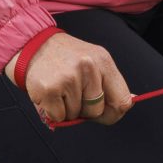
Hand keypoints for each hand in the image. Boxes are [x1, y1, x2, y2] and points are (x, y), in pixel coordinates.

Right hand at [5, 31, 132, 126]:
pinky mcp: (50, 89)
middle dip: (84, 110)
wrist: (32, 45)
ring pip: (76, 115)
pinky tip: (49, 93)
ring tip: (59, 88)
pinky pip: (59, 117)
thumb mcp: (93, 62)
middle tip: (72, 92)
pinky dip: (53, 112)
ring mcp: (68, 78)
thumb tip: (130, 102)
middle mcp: (88, 67)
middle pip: (97, 111)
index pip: (123, 101)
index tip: (102, 111)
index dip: (113, 113)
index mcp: (103, 61)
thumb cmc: (65, 59)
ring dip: (66, 109)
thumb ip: (110, 84)